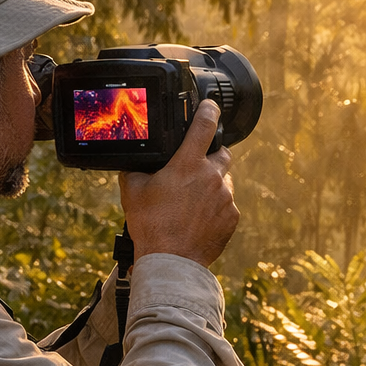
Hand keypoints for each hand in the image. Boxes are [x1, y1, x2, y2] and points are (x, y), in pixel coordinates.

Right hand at [120, 101, 238, 266]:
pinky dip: (216, 208)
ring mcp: (226, 197)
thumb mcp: (133, 190)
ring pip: (225, 181)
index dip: (209, 110)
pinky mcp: (232, 217)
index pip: (204, 125)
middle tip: (195, 168)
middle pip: (222, 153)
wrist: (171, 259)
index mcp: (188, 164)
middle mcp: (212, 177)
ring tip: (193, 201)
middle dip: (211, 156)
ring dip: (213, 185)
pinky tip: (199, 219)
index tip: (210, 106)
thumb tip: (134, 162)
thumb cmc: (151, 225)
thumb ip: (137, 170)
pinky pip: (227, 205)